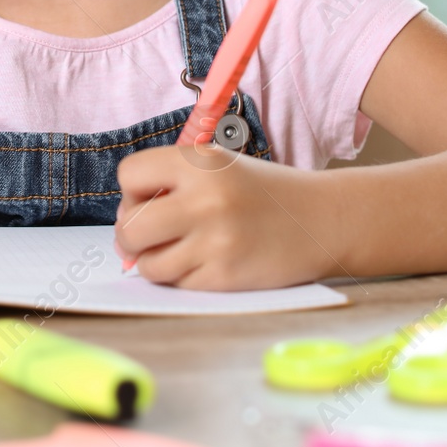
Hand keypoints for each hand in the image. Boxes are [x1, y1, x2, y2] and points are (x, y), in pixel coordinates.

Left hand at [113, 144, 340, 289]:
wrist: (322, 220)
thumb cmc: (260, 194)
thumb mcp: (218, 167)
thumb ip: (170, 185)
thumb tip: (124, 231)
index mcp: (199, 161)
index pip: (129, 175)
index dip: (133, 191)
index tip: (151, 199)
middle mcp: (205, 198)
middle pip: (129, 226)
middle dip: (131, 235)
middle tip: (148, 236)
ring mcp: (215, 240)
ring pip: (148, 264)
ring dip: (155, 263)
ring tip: (178, 251)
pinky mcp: (225, 276)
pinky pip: (177, 285)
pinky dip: (183, 279)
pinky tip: (205, 263)